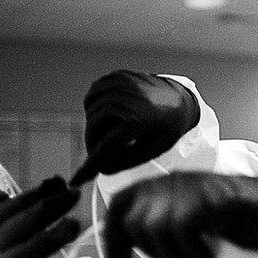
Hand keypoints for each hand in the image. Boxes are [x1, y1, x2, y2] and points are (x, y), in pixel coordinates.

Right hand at [71, 71, 200, 185]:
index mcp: (138, 119)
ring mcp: (120, 84)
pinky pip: (93, 96)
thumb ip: (128, 161)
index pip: (105, 146)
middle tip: (103, 155)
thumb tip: (103, 169)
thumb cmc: (170, 127)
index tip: (76, 180)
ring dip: (96, 127)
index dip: (90, 166)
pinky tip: (110, 115)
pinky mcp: (116, 77)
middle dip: (94, 145)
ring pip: (90, 113)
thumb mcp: (155, 149)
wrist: (181, 99)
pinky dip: (96, 108)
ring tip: (114, 133)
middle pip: (93, 128)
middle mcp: (126, 99)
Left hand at [103, 172, 257, 257]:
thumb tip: (117, 245)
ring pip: (155, 229)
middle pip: (134, 223)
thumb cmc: (238, 227)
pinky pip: (182, 230)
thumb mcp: (189, 233)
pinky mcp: (210, 197)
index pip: (120, 207)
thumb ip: (157, 233)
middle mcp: (173, 180)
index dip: (112, 241)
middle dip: (155, 254)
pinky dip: (194, 255)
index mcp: (164, 185)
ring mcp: (191, 186)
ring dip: (178, 257)